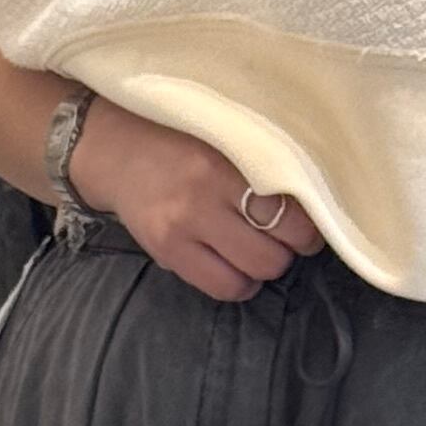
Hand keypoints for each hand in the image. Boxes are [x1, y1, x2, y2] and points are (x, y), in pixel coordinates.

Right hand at [71, 100, 322, 300]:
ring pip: (252, 273)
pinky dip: (239, 284)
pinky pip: (222, 287)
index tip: (308, 224)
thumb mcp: (222, 138)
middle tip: (284, 239)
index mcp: (226, 163)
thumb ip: (259, 165)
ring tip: (258, 250)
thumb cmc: (180, 140)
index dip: (308, 229)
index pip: (287, 213)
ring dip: (264, 269)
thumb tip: (309, 204)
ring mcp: (183, 230)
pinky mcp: (168, 252)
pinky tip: (236, 267)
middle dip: (289, 251)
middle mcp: (204, 198)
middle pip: (274, 252)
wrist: (117, 149)